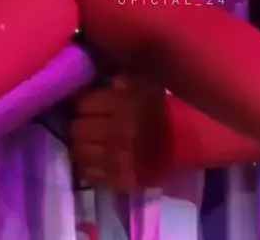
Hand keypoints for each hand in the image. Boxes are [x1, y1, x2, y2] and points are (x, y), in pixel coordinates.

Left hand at [70, 77, 169, 192]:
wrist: (182, 142)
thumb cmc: (159, 109)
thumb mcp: (143, 84)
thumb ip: (119, 79)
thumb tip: (94, 80)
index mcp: (123, 106)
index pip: (84, 105)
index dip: (84, 104)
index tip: (87, 105)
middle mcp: (117, 132)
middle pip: (78, 129)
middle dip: (79, 125)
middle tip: (85, 124)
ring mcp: (116, 158)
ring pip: (79, 152)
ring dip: (81, 146)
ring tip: (88, 142)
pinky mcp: (118, 179)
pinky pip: (89, 173)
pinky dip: (87, 166)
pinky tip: (94, 159)